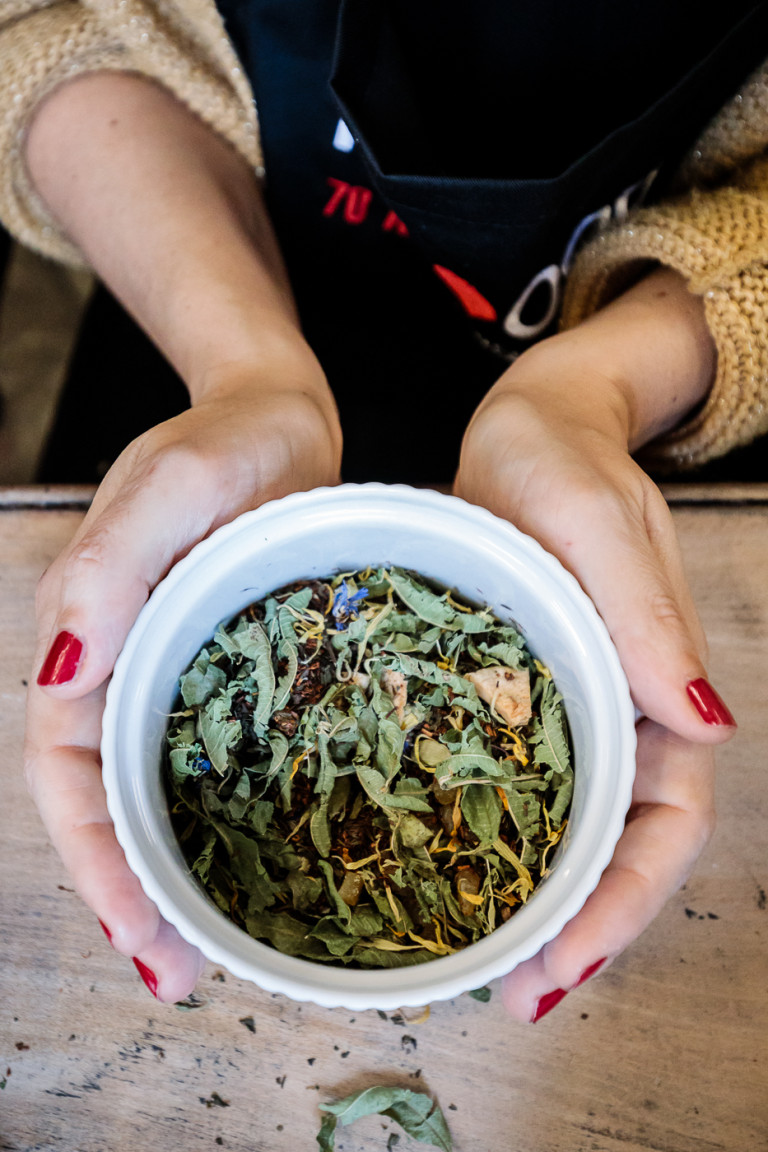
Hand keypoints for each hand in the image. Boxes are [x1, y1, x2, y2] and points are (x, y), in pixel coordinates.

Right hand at [25, 374, 340, 1001]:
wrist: (277, 415)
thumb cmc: (220, 440)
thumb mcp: (166, 487)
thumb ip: (107, 572)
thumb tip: (59, 678)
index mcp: (90, 636)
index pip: (71, 771)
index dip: (96, 858)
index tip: (140, 931)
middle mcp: (124, 668)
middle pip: (112, 802)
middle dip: (136, 894)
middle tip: (181, 974)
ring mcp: (179, 675)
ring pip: (163, 795)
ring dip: (180, 876)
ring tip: (220, 952)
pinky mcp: (234, 674)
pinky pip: (223, 762)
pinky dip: (235, 822)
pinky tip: (275, 866)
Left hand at [455, 267, 735, 1021]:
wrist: (524, 430)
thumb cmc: (565, 462)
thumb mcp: (602, 523)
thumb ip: (648, 616)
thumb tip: (708, 723)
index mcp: (655, 685)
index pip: (665, 819)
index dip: (626, 899)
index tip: (566, 959)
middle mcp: (617, 713)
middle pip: (615, 847)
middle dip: (572, 929)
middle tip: (511, 994)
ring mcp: (564, 710)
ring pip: (561, 831)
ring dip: (529, 904)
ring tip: (473, 966)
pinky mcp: (510, 698)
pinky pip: (508, 787)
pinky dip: (485, 843)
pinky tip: (436, 877)